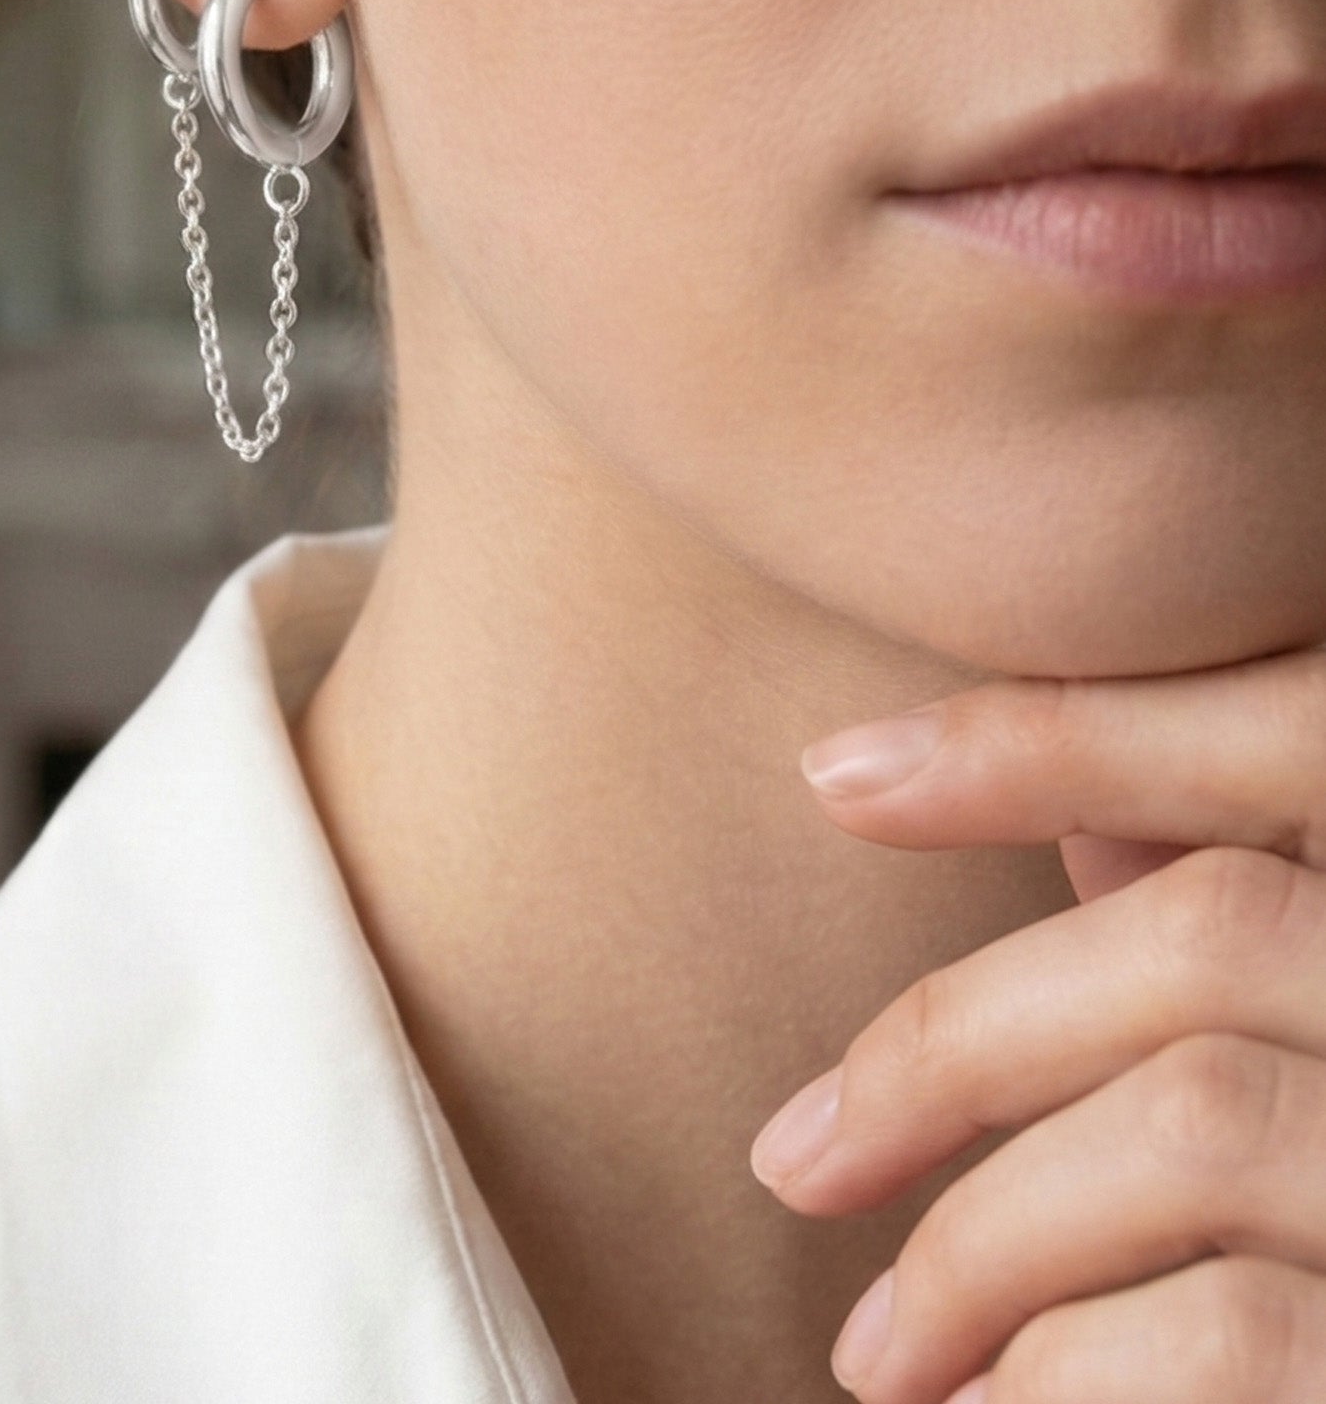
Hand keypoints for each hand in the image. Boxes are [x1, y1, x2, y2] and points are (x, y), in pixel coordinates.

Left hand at [747, 646, 1325, 1403]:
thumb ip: (1259, 931)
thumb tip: (1084, 837)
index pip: (1293, 727)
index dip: (1056, 734)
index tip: (833, 776)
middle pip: (1209, 933)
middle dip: (960, 1036)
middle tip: (790, 1164)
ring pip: (1202, 1122)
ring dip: (987, 1241)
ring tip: (881, 1361)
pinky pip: (1232, 1332)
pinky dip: (1062, 1375)